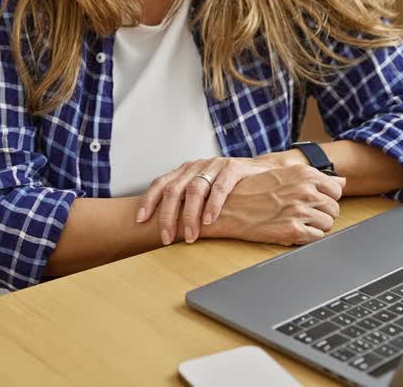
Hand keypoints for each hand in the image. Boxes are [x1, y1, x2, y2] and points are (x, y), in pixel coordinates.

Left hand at [136, 156, 275, 244]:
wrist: (262, 171)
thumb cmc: (230, 187)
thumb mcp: (204, 191)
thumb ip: (187, 202)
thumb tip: (165, 228)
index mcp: (185, 171)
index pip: (160, 184)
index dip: (148, 201)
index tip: (140, 220)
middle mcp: (196, 166)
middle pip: (174, 189)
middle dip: (168, 216)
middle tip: (167, 238)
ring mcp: (215, 165)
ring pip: (195, 189)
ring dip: (190, 215)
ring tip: (190, 235)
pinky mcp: (233, 168)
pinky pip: (220, 187)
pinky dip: (213, 205)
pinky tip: (210, 220)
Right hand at [203, 165, 346, 245]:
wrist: (228, 206)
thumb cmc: (253, 189)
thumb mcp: (286, 174)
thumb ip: (317, 178)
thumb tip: (343, 181)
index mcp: (305, 174)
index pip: (336, 190)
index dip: (327, 199)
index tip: (316, 202)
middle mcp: (305, 190)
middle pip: (334, 209)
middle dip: (322, 214)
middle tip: (304, 215)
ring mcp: (300, 210)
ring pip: (327, 225)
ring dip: (315, 226)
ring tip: (296, 222)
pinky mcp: (292, 230)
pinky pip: (316, 238)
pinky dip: (307, 237)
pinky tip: (292, 231)